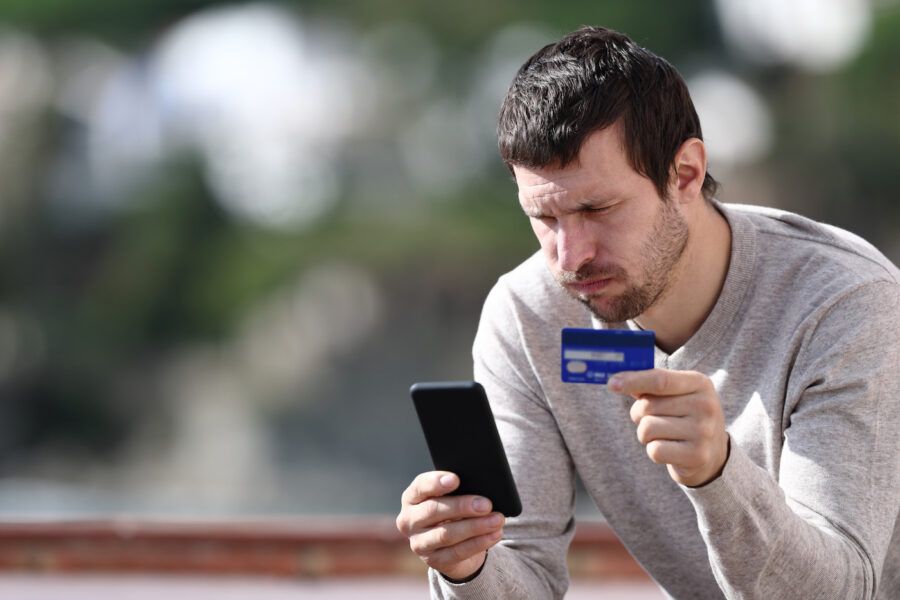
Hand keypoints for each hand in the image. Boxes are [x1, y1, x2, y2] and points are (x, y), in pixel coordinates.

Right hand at [396, 471, 505, 580]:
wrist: (452, 543)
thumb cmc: (453, 510)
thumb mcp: (451, 496)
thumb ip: (459, 490)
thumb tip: (480, 489)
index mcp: (412, 498)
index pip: (420, 486)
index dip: (437, 482)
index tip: (456, 479)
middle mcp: (410, 520)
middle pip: (434, 510)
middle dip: (462, 506)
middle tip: (486, 504)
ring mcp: (419, 543)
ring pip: (446, 534)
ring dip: (475, 526)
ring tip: (497, 520)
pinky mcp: (433, 561)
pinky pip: (457, 552)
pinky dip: (479, 543)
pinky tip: (494, 534)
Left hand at [610, 369, 729, 486]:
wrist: (712, 454)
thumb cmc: (684, 417)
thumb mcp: (676, 395)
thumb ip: (650, 386)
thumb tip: (617, 381)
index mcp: (699, 383)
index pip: (660, 380)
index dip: (633, 381)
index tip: (611, 383)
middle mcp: (705, 405)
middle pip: (647, 406)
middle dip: (640, 415)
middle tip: (656, 420)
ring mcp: (703, 431)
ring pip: (647, 429)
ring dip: (646, 435)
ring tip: (664, 435)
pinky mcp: (697, 456)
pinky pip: (654, 451)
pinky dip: (654, 451)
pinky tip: (670, 450)